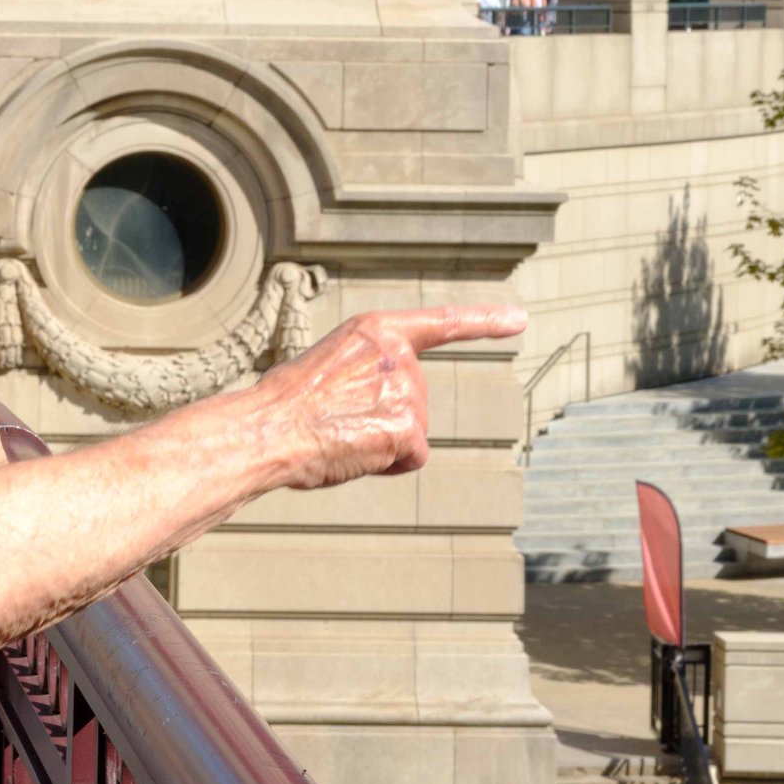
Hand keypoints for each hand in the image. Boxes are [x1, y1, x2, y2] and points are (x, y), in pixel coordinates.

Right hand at [251, 306, 524, 491]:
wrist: (266, 430)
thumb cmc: (282, 406)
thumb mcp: (324, 365)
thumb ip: (362, 372)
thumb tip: (369, 405)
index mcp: (374, 331)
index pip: (440, 323)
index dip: (483, 321)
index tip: (518, 319)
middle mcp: (396, 355)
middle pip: (415, 400)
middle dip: (385, 419)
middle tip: (337, 422)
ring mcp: (405, 391)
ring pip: (412, 432)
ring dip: (382, 443)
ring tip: (339, 436)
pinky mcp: (407, 428)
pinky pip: (413, 458)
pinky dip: (389, 465)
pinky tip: (355, 454)